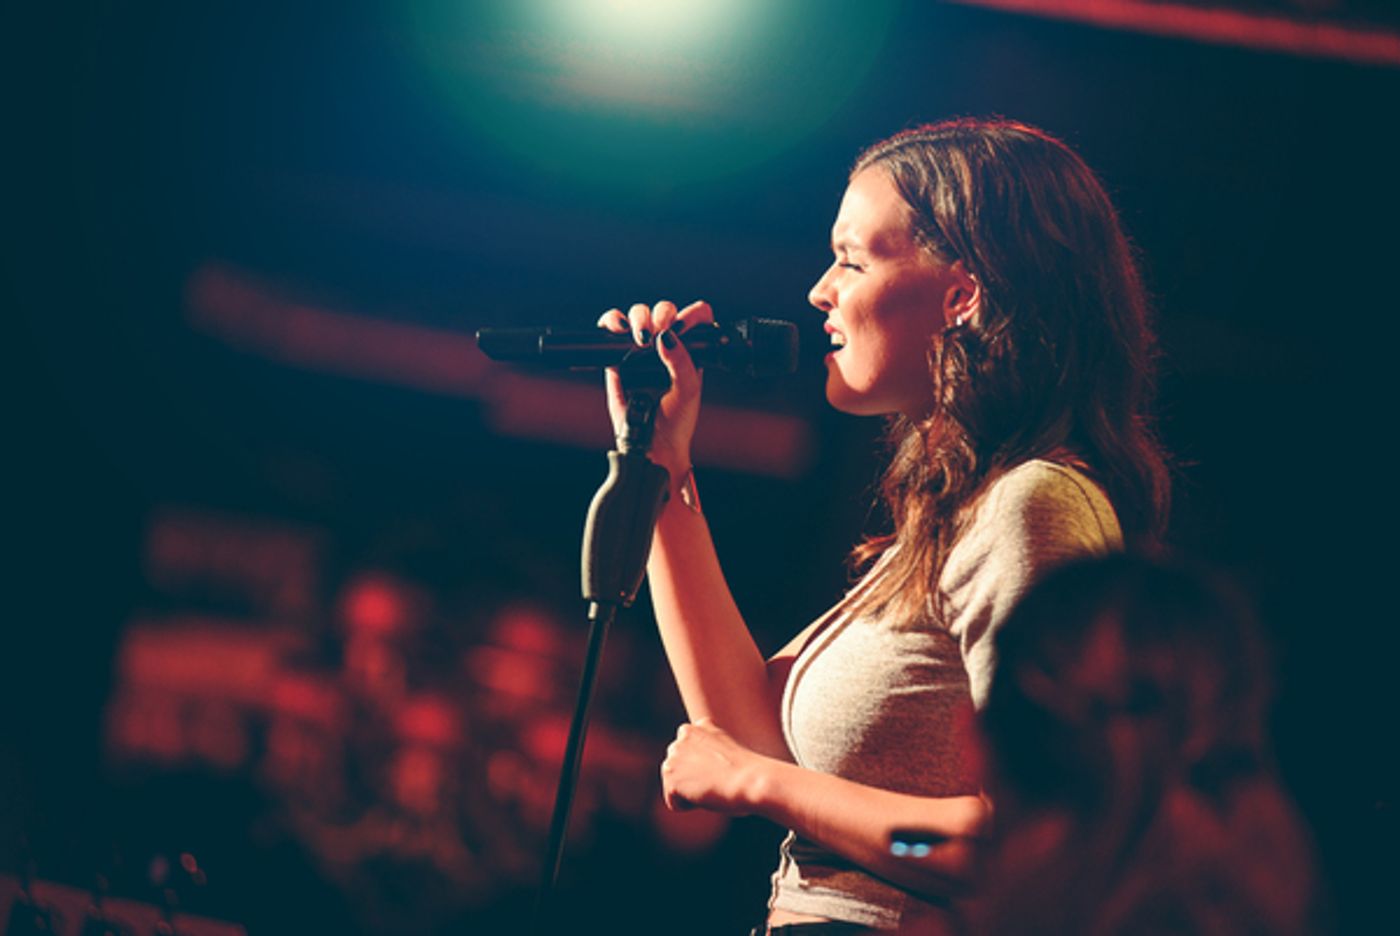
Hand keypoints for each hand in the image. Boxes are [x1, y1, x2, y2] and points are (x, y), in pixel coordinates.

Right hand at [596, 300, 712, 474]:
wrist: (651, 444)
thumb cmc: (676, 421)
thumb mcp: (688, 391)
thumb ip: (682, 362)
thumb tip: (667, 336)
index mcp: (690, 350)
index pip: (695, 318)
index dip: (690, 315)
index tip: (682, 327)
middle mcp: (665, 346)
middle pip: (662, 311)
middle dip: (661, 314)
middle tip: (658, 333)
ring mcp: (639, 350)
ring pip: (637, 314)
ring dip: (637, 317)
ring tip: (640, 339)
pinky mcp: (616, 357)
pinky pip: (610, 330)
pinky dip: (610, 322)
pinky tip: (618, 330)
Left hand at [660, 717, 773, 815]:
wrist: (752, 780)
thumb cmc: (749, 773)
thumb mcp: (727, 751)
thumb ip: (707, 754)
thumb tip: (697, 771)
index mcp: (700, 726)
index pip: (689, 755)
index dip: (706, 768)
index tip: (722, 769)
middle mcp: (683, 735)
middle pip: (679, 769)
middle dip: (693, 778)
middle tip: (717, 779)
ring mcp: (674, 755)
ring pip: (675, 785)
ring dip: (691, 792)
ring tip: (712, 786)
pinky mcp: (671, 776)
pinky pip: (674, 803)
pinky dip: (689, 806)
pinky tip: (705, 795)